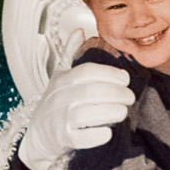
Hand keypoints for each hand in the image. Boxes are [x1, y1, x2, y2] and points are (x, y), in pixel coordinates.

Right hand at [17, 30, 134, 169]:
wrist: (39, 136)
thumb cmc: (55, 103)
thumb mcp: (60, 76)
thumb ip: (70, 53)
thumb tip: (79, 30)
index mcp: (63, 80)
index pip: (88, 72)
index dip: (110, 74)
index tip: (126, 78)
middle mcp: (60, 98)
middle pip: (92, 92)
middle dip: (116, 94)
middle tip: (130, 97)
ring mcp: (61, 119)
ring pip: (88, 114)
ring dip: (111, 112)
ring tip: (123, 112)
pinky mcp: (64, 139)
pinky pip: (82, 138)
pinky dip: (98, 135)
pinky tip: (109, 132)